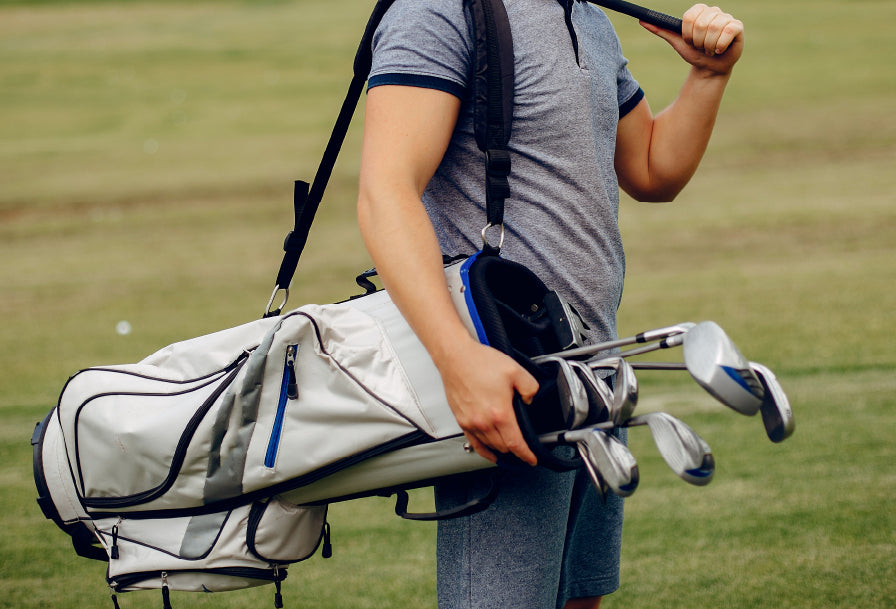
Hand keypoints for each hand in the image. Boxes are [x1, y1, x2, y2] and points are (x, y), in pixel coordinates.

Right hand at [436, 338, 539, 465]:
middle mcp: (483, 422)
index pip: (515, 443)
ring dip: (500, 451)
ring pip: (489, 446)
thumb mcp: (515, 371)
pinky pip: (473, 443)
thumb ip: (530, 388)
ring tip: (509, 451)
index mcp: (499, 413)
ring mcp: (470, 423)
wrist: (455, 357)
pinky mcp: (461, 420)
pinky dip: (483, 451)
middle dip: (515, 452)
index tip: (531, 459)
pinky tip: (489, 452)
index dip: (526, 455)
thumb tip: (530, 400)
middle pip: (503, 447)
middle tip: (523, 452)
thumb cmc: (479, 362)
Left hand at [642, 4, 743, 75]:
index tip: (689, 41)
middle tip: (701, 48)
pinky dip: (720, 45)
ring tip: (710, 50)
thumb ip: (662, 30)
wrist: (710, 68)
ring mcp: (727, 18)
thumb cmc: (694, 54)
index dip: (687, 33)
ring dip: (708, 46)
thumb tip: (642, 20)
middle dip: (698, 42)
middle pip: (701, 23)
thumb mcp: (677, 43)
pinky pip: (728, 31)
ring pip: (713, 29)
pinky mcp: (738, 27)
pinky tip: (719, 50)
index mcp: (699, 11)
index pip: (689, 16)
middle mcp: (714, 11)